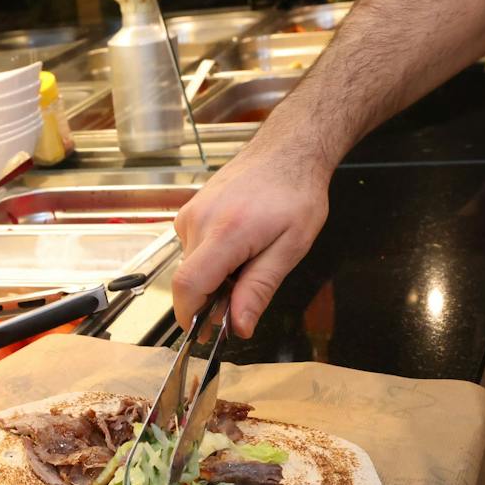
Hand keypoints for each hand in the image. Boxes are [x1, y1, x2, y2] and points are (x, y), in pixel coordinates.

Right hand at [171, 139, 330, 337]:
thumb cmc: (296, 193)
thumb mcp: (290, 248)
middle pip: (189, 279)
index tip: (202, 333)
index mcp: (226, 232)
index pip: (188, 285)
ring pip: (191, 265)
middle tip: (244, 298)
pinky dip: (211, 259)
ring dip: (214, 277)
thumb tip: (239, 326)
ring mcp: (191, 213)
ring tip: (248, 261)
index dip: (190, 316)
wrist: (287, 150)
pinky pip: (193, 249)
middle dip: (211, 299)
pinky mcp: (190, 210)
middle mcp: (199, 220)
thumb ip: (259, 289)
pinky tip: (238, 247)